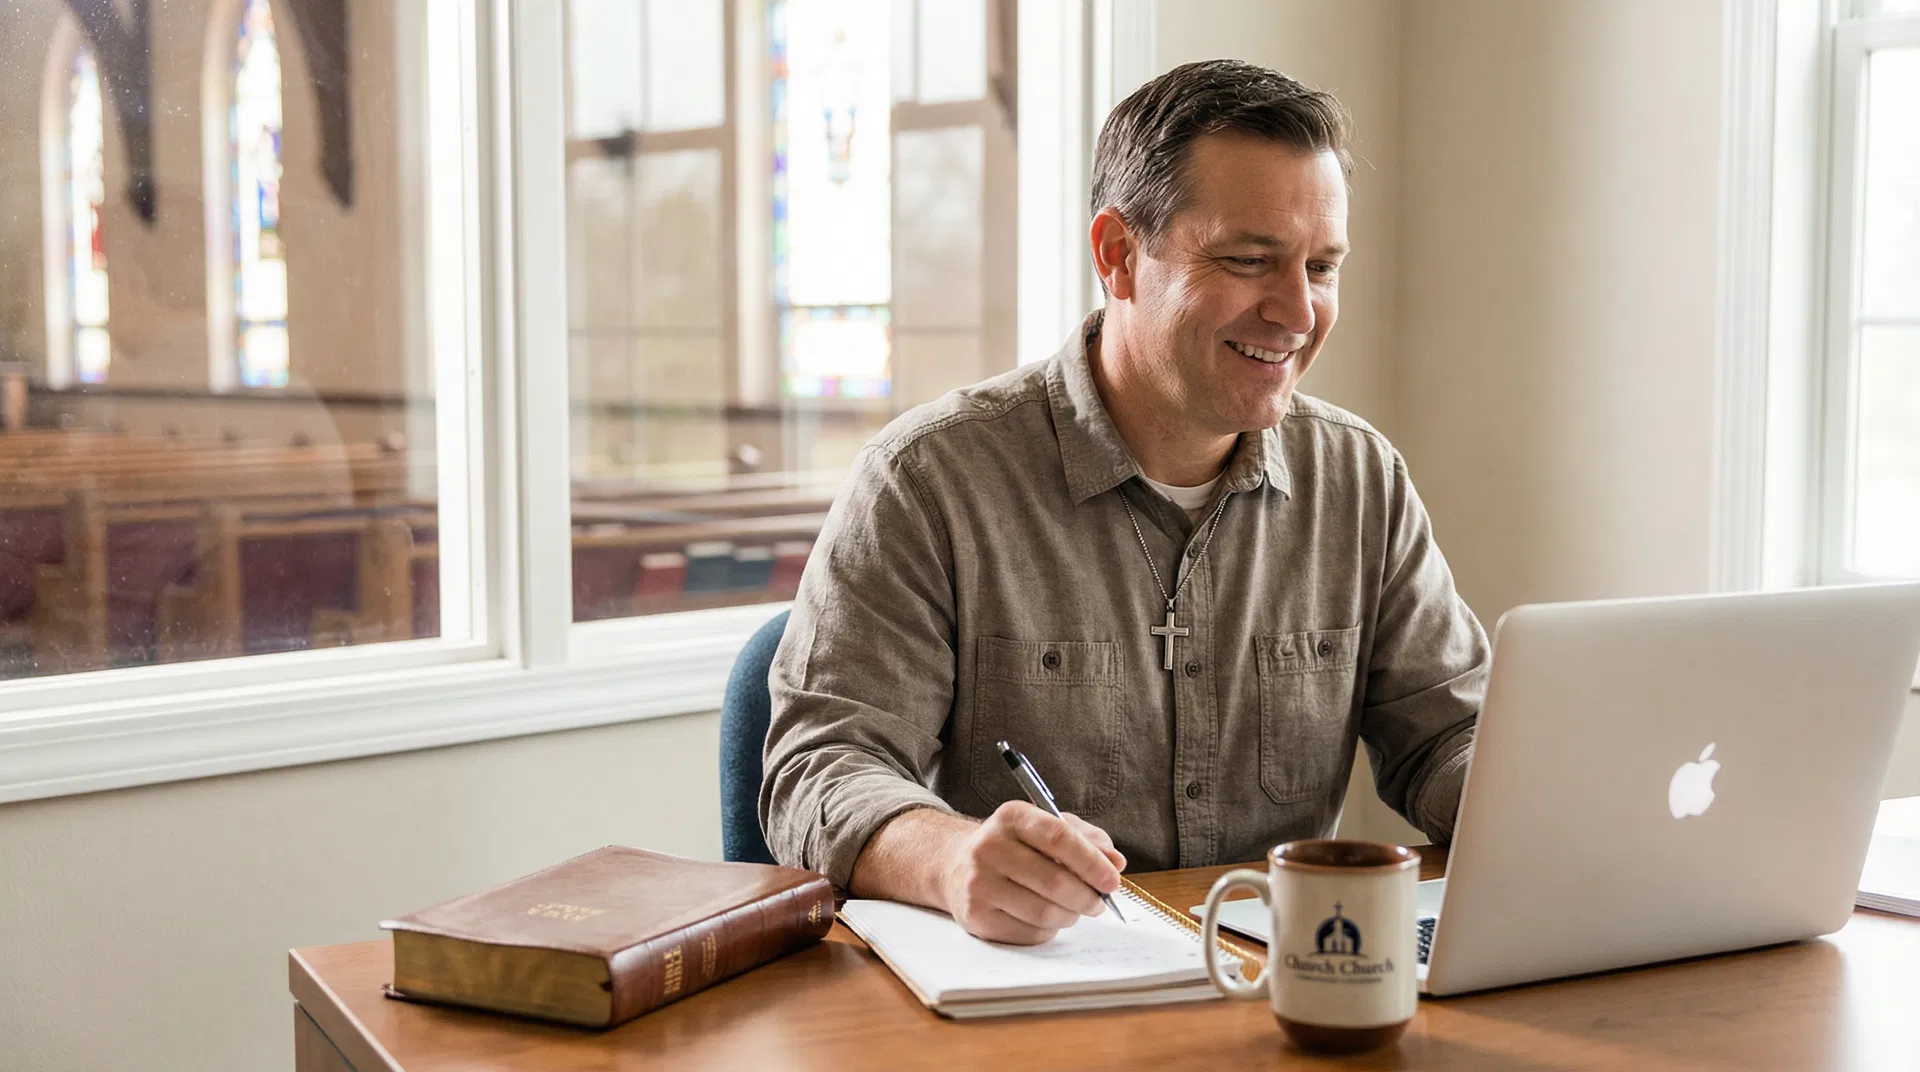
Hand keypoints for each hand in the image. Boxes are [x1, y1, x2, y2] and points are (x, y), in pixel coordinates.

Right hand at [939, 801, 1127, 944]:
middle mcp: (989, 847)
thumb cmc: (1015, 846)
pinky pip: (1029, 933)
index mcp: (1012, 817)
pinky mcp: (976, 916)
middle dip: (1087, 896)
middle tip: (1098, 902)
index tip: (1112, 880)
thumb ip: (1087, 840)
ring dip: (1070, 915)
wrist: (958, 865)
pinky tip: (1047, 917)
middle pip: (1054, 880)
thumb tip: (1116, 863)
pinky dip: (1049, 930)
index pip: (1058, 837)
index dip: (1091, 861)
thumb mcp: (1048, 828)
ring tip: (1075, 910)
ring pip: (1044, 912)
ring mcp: (979, 884)